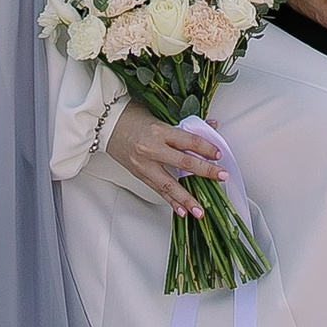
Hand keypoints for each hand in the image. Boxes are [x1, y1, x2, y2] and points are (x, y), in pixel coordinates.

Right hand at [104, 105, 221, 215]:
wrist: (106, 125)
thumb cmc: (131, 115)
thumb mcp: (160, 115)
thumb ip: (184, 124)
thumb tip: (209, 127)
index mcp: (159, 131)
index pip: (188, 141)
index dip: (206, 148)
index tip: (218, 155)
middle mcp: (152, 149)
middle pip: (184, 163)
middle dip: (205, 171)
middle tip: (221, 177)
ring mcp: (145, 164)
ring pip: (170, 185)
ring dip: (187, 199)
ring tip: (200, 210)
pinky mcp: (139, 174)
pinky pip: (158, 190)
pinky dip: (171, 202)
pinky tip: (182, 211)